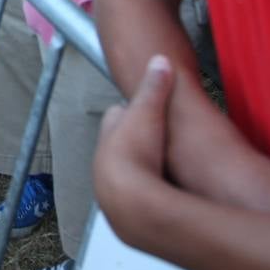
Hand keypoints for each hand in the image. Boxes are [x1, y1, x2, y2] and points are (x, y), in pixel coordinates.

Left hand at [93, 55, 176, 247]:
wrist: (133, 202)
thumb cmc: (135, 155)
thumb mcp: (149, 112)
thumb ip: (154, 86)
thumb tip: (159, 60)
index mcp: (110, 134)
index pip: (116, 115)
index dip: (132, 109)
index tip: (145, 106)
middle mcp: (106, 160)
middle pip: (118, 144)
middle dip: (133, 139)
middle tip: (154, 137)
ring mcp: (114, 186)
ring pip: (124, 171)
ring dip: (139, 168)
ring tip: (159, 167)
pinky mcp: (127, 209)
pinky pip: (137, 195)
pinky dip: (147, 191)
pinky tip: (163, 193)